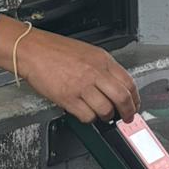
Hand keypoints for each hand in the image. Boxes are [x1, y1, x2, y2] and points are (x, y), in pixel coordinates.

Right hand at [0, 17, 139, 121]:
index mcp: (103, 60)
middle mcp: (95, 73)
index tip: (134, 105)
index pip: (128, 82)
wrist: (33, 50)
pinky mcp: (67, 98)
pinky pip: (86, 116)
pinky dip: (89, 119)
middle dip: (127, 112)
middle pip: (122, 98)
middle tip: (126, 117)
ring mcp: (82, 86)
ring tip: (103, 115)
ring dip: (106, 116)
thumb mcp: (89, 53)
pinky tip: (86, 113)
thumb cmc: (56, 50)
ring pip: (106, 109)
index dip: (135, 97)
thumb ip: (104, 68)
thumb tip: (116, 85)